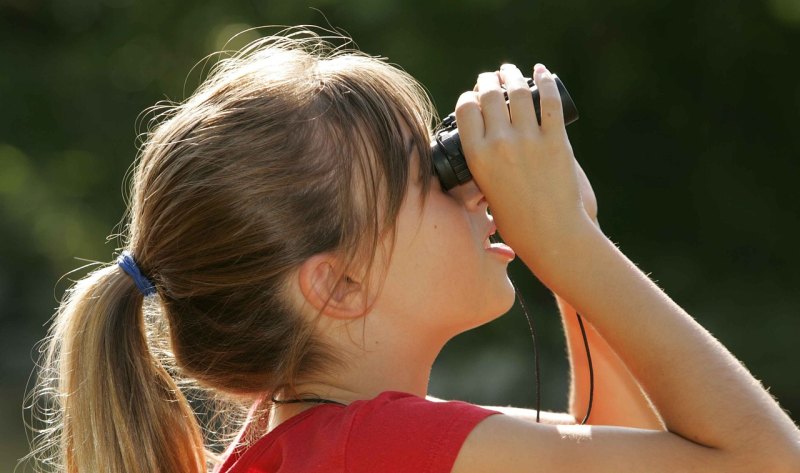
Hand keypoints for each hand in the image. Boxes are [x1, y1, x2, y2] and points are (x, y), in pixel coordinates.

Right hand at [455, 63, 594, 253]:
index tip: (473, 96)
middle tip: (491, 78)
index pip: (466, 110)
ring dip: (512, 75)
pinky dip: (545, 82)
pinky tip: (541, 72)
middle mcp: (500, 144)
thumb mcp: (486, 192)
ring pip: (518, 93)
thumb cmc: (517, 222)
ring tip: (511, 72)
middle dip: (488, 80)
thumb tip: (483, 146)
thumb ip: (483, 166)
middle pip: (489, 96)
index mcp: (477, 157)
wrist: (552, 236)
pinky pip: (549, 103)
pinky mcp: (556, 141)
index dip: (468, 98)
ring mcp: (529, 141)